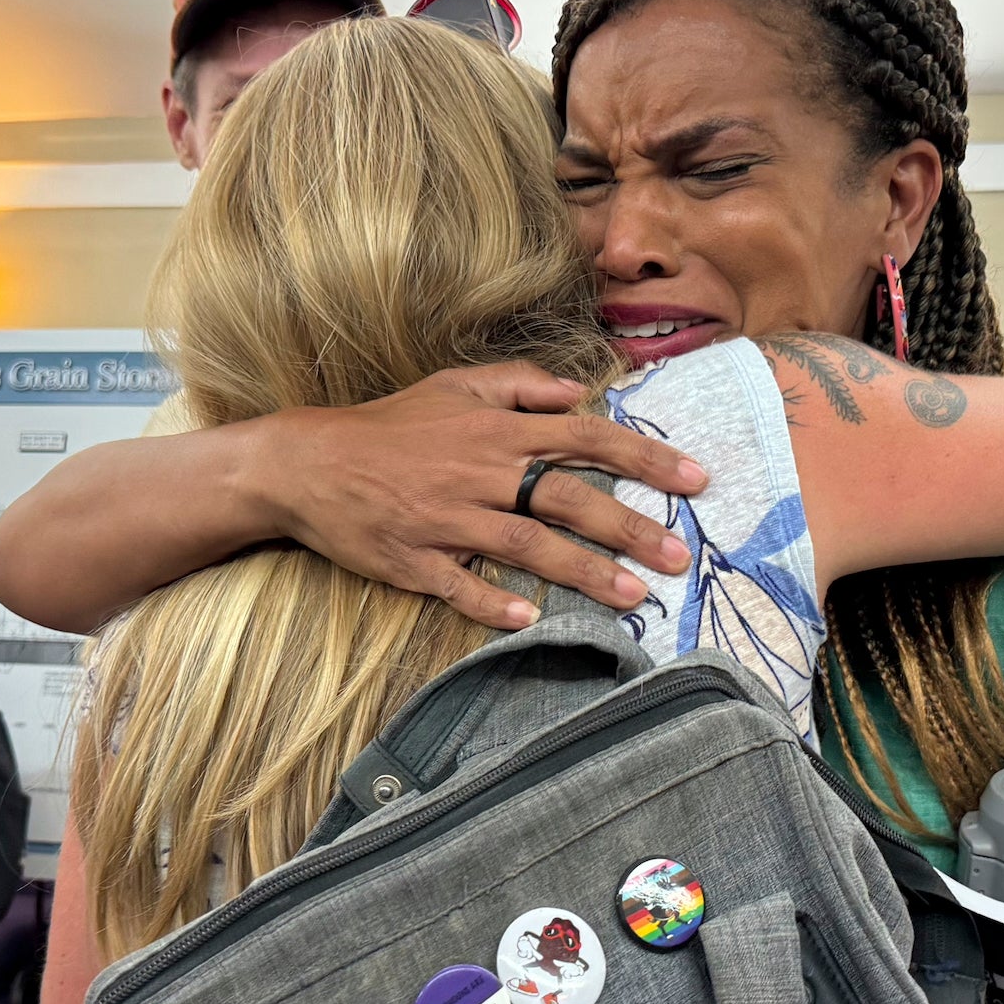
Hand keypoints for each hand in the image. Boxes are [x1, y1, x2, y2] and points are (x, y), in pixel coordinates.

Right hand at [261, 363, 708, 629]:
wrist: (308, 462)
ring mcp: (448, 519)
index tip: (696, 478)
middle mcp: (482, 472)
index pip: (588, 438)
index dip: (645, 457)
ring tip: (633, 596)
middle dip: (631, 526)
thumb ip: (520, 385)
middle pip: (570, 499)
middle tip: (680, 555)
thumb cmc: (389, 425)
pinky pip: (462, 585)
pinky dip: (495, 602)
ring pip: (528, 546)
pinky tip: (532, 618)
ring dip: (584, 572)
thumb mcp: (454, 385)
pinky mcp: (415, 560)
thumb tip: (579, 393)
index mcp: (497, 429)